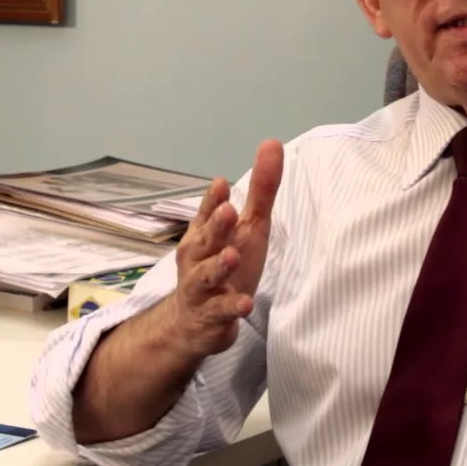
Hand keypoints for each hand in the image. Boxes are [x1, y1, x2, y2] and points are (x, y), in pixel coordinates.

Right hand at [162, 139, 283, 359]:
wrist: (194, 321)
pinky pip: (220, 311)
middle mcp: (198, 257)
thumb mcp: (247, 227)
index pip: (207, 212)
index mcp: (205, 233)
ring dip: (218, 265)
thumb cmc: (223, 265)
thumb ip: (260, 190)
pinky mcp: (211, 315)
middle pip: (205, 240)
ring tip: (232, 255)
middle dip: (215, 225)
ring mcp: (202, 288)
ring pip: (207, 275)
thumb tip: (272, 144)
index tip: (222, 183)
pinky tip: (245, 304)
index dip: (214, 199)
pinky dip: (231, 306)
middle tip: (228, 211)